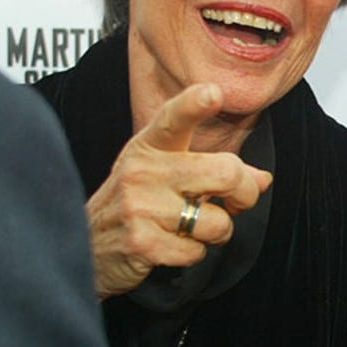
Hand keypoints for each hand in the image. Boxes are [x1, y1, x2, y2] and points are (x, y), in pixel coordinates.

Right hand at [84, 84, 272, 298]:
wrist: (84, 248)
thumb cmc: (136, 204)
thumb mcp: (168, 176)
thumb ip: (216, 173)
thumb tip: (262, 180)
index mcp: (150, 147)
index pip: (174, 119)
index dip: (194, 105)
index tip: (213, 93)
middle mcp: (143, 171)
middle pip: (226, 173)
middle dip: (244, 195)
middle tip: (234, 203)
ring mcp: (140, 206)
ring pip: (218, 220)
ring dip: (216, 232)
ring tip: (191, 228)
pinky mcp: (141, 243)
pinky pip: (198, 251)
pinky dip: (194, 254)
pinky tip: (171, 247)